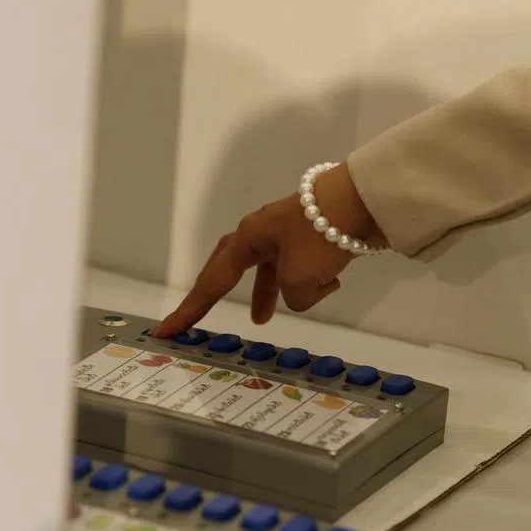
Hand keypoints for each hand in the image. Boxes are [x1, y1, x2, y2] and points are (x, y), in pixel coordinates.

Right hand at [151, 164, 386, 337]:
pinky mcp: (311, 235)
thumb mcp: (300, 279)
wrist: (364, 200)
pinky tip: (333, 282)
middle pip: (230, 266)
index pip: (211, 282)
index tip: (166, 330)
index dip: (190, 310)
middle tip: (203, 313)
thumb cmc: (321, 236)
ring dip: (271, 293)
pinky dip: (313, 281)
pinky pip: (302, 268)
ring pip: (270, 272)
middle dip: (218, 291)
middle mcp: (260, 233)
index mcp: (247, 239)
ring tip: (263, 319)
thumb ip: (291, 298)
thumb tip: (299, 294)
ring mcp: (286, 232)